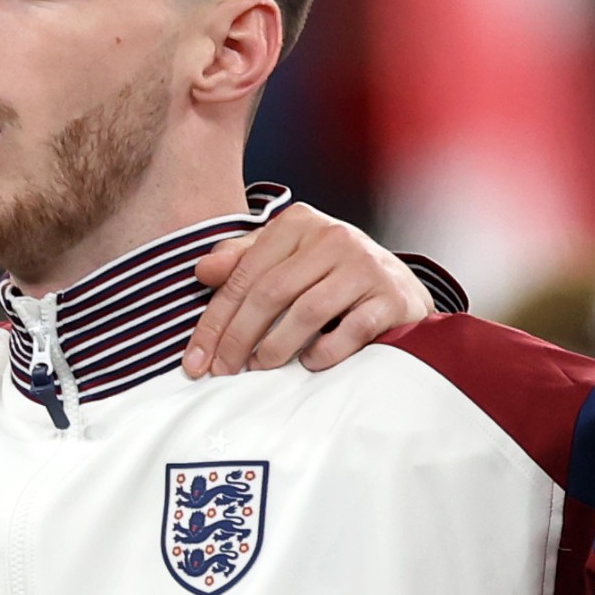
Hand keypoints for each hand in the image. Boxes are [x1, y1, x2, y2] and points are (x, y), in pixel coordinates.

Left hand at [184, 206, 432, 378]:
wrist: (399, 288)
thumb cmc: (329, 276)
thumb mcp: (284, 259)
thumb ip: (243, 261)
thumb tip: (202, 271)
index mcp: (299, 223)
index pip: (245, 274)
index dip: (215, 320)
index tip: (195, 360)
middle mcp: (334, 236)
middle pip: (271, 292)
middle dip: (238, 338)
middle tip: (222, 371)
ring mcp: (366, 266)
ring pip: (307, 311)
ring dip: (276, 347)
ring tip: (259, 367)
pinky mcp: (391, 298)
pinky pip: (350, 331)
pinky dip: (323, 352)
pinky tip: (308, 362)